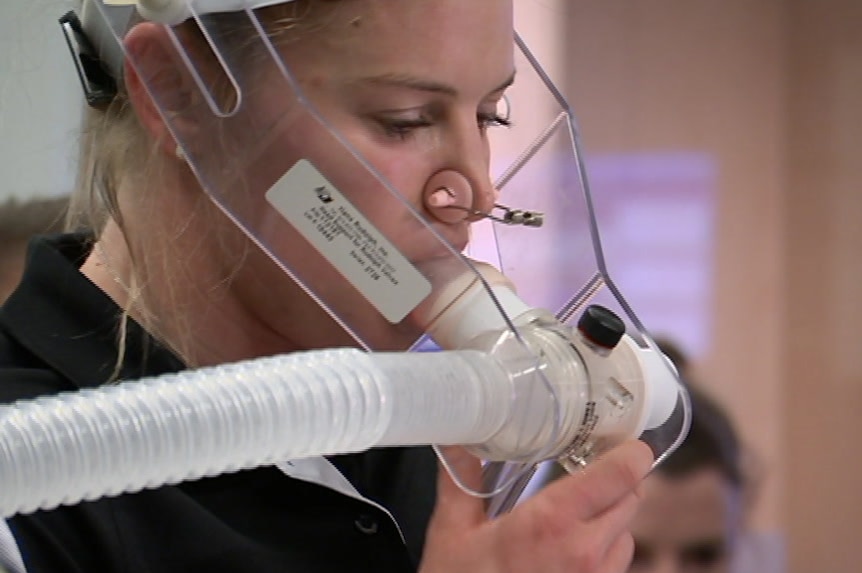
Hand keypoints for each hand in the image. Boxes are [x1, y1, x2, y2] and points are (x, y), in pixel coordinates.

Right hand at [419, 440, 652, 572]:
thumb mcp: (453, 531)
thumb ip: (461, 479)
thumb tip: (460, 439)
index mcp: (552, 523)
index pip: (622, 475)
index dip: (631, 451)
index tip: (621, 439)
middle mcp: (584, 550)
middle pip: (631, 497)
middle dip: (615, 479)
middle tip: (587, 469)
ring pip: (628, 531)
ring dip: (611, 516)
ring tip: (575, 513)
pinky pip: (617, 564)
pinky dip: (605, 548)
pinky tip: (570, 547)